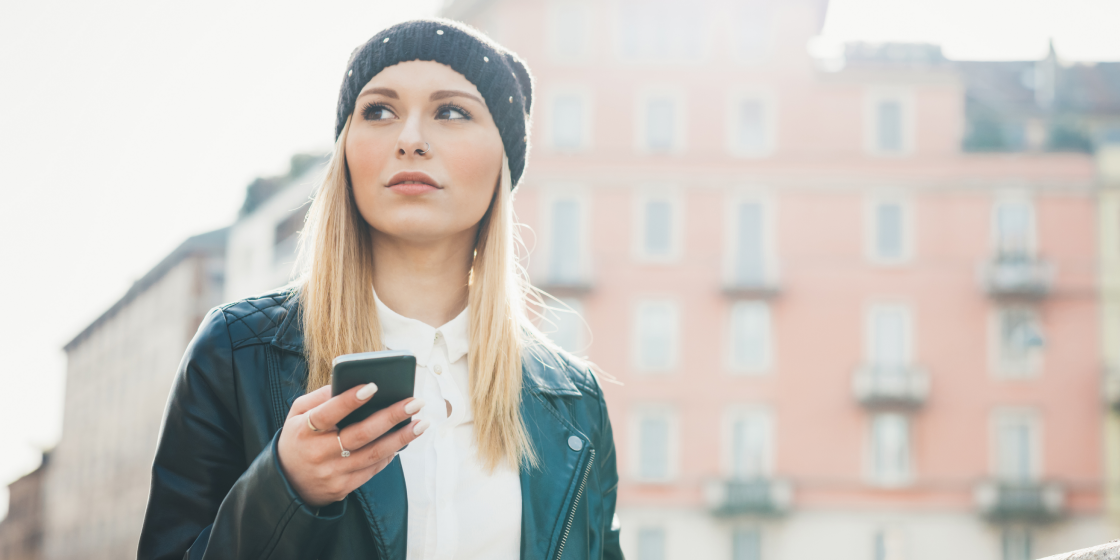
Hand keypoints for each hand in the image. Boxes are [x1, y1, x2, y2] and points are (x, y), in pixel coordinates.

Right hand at [277, 383, 428, 507]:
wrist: (287, 483)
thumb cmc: (298, 438)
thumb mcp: (297, 414)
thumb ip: (319, 398)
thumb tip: (349, 383)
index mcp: (304, 430)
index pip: (328, 413)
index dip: (350, 400)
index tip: (374, 386)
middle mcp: (318, 453)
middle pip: (360, 434)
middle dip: (391, 417)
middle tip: (414, 403)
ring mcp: (332, 473)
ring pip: (373, 454)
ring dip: (401, 438)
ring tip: (421, 423)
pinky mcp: (343, 488)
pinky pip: (372, 469)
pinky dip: (390, 454)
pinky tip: (404, 440)